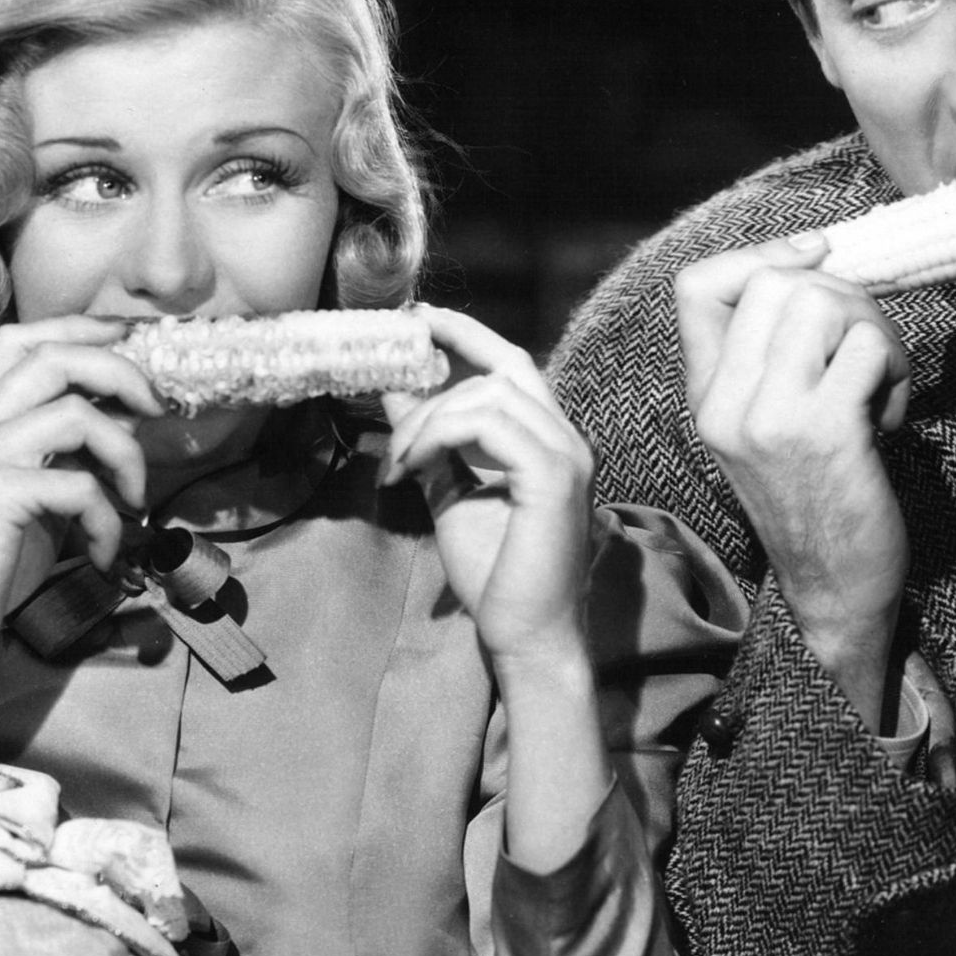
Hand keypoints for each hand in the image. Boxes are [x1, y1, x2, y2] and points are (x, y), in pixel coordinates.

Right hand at [0, 316, 165, 680]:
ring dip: (127, 455)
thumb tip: (134, 412)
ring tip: (135, 499)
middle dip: (121, 373)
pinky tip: (106, 551)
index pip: (23, 339)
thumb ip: (71, 445)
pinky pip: (78, 485)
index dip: (83, 328)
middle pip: (54, 358)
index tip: (135, 340)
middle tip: (158, 409)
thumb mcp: (40, 485)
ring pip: (75, 415)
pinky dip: (108, 519)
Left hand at [381, 307, 608, 873]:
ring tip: (398, 457)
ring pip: (489, 394)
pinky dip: (441, 435)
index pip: (512, 364)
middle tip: (388, 361)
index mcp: (547, 439)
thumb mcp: (449, 490)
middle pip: (505, 364)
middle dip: (443, 356)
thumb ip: (430, 441)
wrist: (524, 636)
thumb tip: (394, 391)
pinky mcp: (555, 477)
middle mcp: (566, 437)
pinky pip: (489, 425)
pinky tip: (414, 466)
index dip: (466, 333)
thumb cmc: (494, 573)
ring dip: (429, 417)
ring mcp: (566, 454)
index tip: (416, 319)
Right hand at [674, 235, 910, 725]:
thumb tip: (819, 261)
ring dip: (872, 329)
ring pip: (822, 302)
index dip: (763, 254)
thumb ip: (772, 355)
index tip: (818, 257)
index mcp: (706, 396)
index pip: (697, 286)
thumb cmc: (816, 498)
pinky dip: (895, 369)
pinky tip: (887, 416)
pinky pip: (868, 348)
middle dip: (842, 293)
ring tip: (878, 382)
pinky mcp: (823, 433)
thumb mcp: (768, 424)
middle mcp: (726, 404)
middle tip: (867, 347)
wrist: (833, 591)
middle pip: (775, 282)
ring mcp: (770, 418)